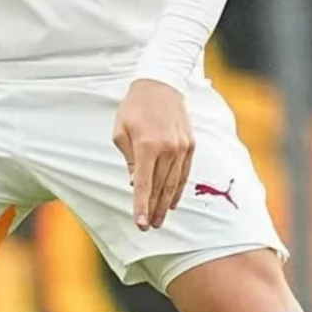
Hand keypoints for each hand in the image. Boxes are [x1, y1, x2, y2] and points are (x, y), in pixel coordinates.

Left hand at [112, 79, 194, 230]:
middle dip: (154, 209)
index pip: (144, 184)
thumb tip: (135, 183)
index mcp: (147, 145)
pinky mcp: (190, 145)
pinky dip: (178, 189)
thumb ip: (128, 159)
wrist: (160, 85)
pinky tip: (173, 202)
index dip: (141, 206)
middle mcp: (168, 148)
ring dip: (166, 204)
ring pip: (174, 183)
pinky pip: (184, 173)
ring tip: (160, 219)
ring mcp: (181, 147)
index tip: (140, 224)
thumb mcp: (121, 132)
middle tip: (150, 226)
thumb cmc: (133, 108)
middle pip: (160, 187)